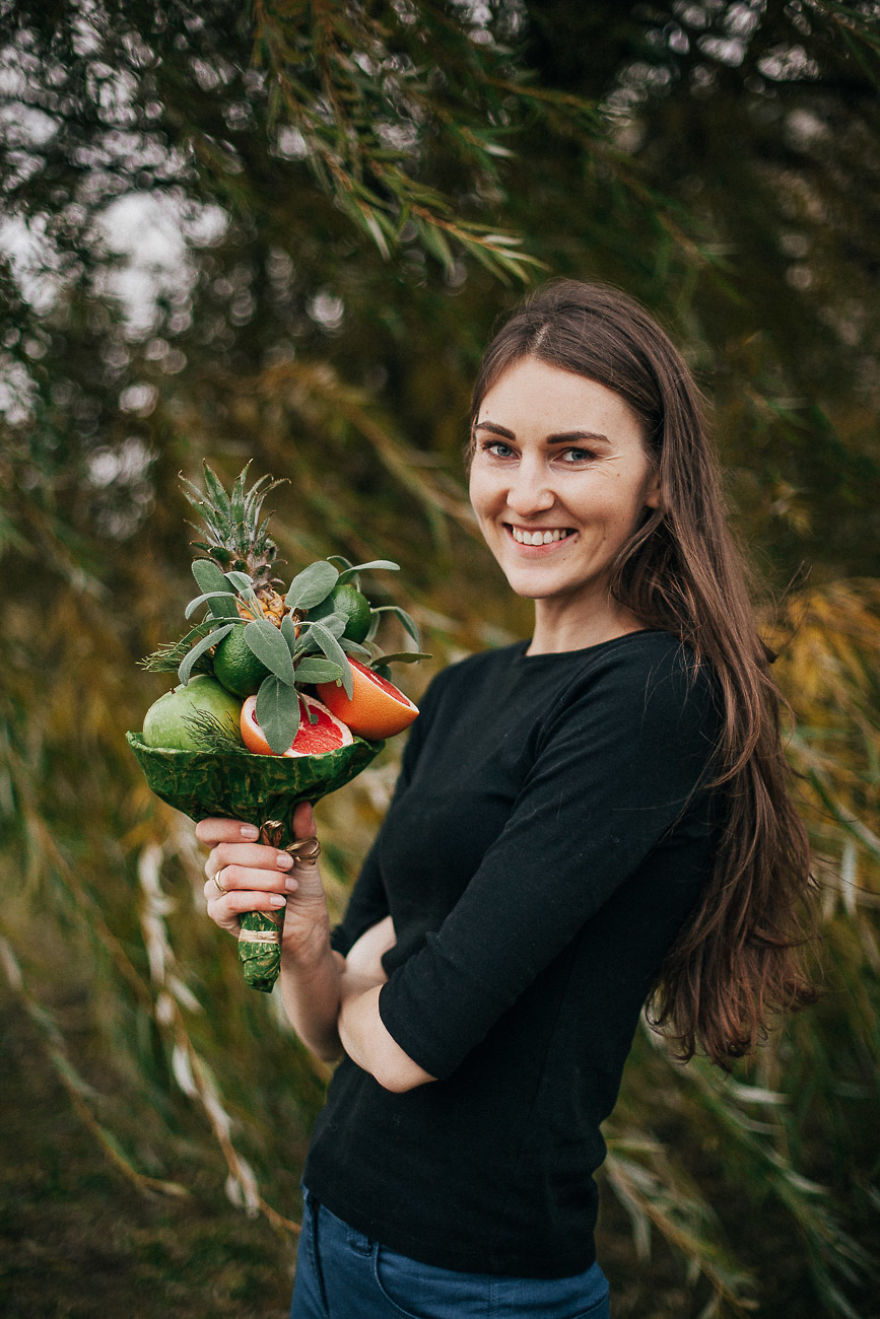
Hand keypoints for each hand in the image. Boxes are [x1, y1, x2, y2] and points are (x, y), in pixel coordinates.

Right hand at [197, 802, 331, 965]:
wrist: (306, 926)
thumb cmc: (300, 886)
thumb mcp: (304, 856)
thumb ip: (301, 831)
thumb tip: (303, 804)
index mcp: (232, 846)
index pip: (208, 829)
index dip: (225, 827)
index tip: (255, 831)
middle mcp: (217, 866)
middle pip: (223, 851)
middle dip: (260, 856)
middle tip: (288, 862)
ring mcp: (216, 891)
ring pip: (229, 876)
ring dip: (265, 879)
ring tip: (290, 886)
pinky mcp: (220, 915)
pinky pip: (230, 903)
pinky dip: (258, 899)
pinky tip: (279, 902)